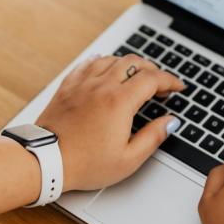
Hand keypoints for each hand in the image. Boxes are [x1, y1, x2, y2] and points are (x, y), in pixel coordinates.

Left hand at [36, 54, 184, 191]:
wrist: (46, 160)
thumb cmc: (85, 164)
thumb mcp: (128, 159)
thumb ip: (153, 137)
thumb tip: (170, 122)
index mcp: (120, 102)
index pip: (152, 79)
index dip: (170, 80)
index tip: (177, 87)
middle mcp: (101, 86)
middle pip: (133, 62)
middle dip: (152, 69)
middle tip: (159, 83)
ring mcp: (82, 84)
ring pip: (110, 59)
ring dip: (128, 64)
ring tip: (135, 75)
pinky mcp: (67, 87)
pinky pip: (87, 64)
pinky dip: (101, 62)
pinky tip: (104, 67)